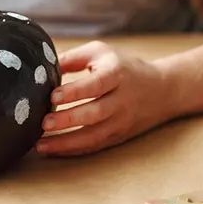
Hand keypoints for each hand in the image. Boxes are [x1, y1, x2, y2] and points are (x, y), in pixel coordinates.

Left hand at [35, 41, 172, 155]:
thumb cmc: (122, 67)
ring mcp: (121, 121)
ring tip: (40, 143)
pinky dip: (73, 150)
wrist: (162, 90)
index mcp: (117, 74)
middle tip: (43, 122)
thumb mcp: (101, 53)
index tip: (53, 96)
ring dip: (66, 142)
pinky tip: (53, 150)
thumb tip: (42, 67)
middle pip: (95, 113)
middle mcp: (122, 100)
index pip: (96, 84)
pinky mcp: (118, 136)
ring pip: (94, 136)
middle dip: (68, 120)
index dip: (75, 91)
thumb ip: (72, 58)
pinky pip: (95, 146)